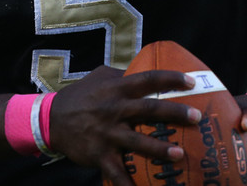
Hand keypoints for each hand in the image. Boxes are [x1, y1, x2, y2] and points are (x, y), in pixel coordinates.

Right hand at [47, 65, 200, 185]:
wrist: (50, 119)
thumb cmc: (80, 95)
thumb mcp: (99, 76)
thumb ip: (122, 75)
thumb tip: (146, 71)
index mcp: (116, 89)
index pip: (148, 79)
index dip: (170, 78)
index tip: (191, 81)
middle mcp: (114, 110)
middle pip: (148, 110)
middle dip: (174, 113)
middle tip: (196, 117)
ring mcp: (107, 134)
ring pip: (137, 141)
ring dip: (159, 149)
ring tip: (180, 154)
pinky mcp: (99, 155)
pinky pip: (116, 172)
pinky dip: (128, 184)